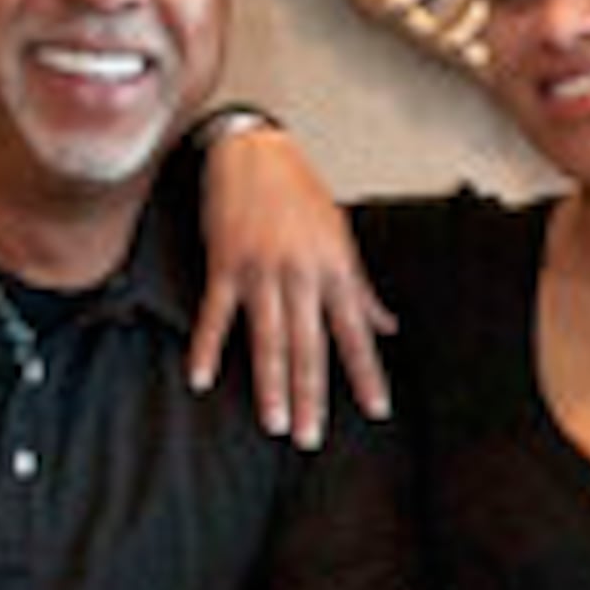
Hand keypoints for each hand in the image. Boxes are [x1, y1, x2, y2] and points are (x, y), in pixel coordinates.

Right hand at [192, 116, 393, 446]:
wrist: (254, 151)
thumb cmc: (301, 194)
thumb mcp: (341, 237)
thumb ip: (361, 288)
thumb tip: (388, 325)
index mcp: (335, 269)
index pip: (355, 332)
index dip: (366, 373)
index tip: (376, 410)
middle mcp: (301, 274)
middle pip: (309, 345)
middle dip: (312, 396)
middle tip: (311, 438)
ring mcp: (261, 270)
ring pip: (267, 337)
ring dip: (270, 383)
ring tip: (274, 423)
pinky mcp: (225, 264)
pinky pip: (215, 314)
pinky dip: (206, 347)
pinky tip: (201, 379)